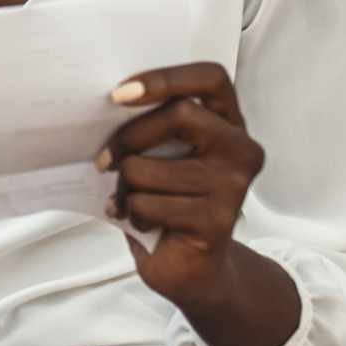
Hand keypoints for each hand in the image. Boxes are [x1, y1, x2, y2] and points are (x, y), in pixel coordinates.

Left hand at [98, 62, 289, 334]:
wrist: (192, 268)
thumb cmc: (168, 199)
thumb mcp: (164, 154)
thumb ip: (155, 125)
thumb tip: (107, 101)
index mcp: (228, 123)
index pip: (211, 78)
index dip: (166, 78)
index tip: (119, 94)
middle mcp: (242, 149)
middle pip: (179, 115)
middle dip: (129, 137)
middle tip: (104, 160)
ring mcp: (233, 187)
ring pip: (149, 167)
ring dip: (125, 186)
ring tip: (129, 199)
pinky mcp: (217, 221)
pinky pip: (149, 204)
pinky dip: (131, 214)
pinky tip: (140, 222)